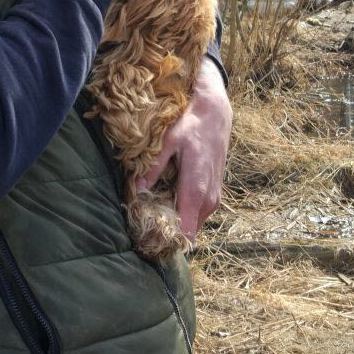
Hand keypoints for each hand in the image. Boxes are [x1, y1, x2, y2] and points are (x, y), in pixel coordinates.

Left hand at [136, 57, 231, 242]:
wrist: (216, 114)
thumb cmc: (191, 126)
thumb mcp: (168, 142)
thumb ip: (153, 167)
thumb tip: (137, 188)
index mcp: (195, 190)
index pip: (185, 231)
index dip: (167, 239)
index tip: (148, 238)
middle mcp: (208, 200)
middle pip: (188, 232)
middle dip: (168, 231)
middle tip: (145, 224)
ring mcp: (214, 199)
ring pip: (194, 224)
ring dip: (176, 222)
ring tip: (154, 212)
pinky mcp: (216, 195)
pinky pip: (199, 214)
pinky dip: (184, 213)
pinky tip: (168, 201)